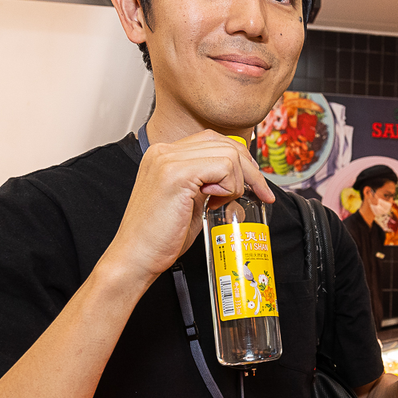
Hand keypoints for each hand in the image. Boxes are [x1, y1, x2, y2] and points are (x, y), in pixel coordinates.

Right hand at [99, 130, 274, 289]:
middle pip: (225, 143)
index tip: (255, 183)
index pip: (214, 140)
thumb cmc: (160, 238)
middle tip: (261, 194)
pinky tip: (215, 203)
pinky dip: (229, 186)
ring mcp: (168, 160)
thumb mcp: (190, 203)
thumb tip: (239, 182)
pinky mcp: (176, 175)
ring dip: (237, 182)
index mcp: (165, 155)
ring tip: (222, 203)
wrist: (136, 258)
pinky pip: (224, 167)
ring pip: (228, 155)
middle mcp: (164, 151)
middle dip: (250, 171)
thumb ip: (208, 186)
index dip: (240, 160)